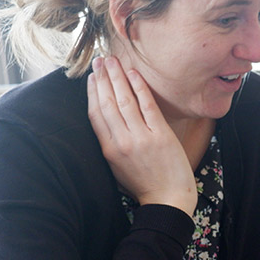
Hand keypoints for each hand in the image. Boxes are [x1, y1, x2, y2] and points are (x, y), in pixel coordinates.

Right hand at [86, 56, 196, 216]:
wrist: (168, 199)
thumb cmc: (144, 183)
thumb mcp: (117, 166)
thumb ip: (110, 143)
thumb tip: (104, 120)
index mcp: (108, 150)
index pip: (95, 114)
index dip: (92, 92)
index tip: (92, 77)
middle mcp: (121, 142)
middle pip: (107, 103)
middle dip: (102, 78)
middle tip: (99, 60)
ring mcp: (141, 137)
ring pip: (124, 100)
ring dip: (117, 77)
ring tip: (112, 60)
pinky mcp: (160, 135)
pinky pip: (147, 105)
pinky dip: (139, 87)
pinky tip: (133, 73)